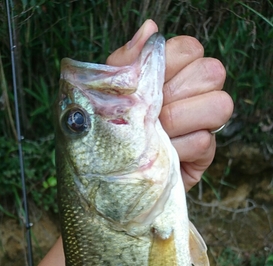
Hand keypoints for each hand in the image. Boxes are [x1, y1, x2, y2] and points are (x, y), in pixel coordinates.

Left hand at [107, 20, 233, 191]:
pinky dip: (177, 148)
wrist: (110, 172)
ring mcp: (205, 123)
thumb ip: (127, 62)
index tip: (147, 81)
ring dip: (181, 119)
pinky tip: (160, 154)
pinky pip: (203, 141)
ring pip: (218, 105)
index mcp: (174, 70)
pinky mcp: (205, 153)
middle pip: (211, 73)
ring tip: (158, 132)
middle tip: (151, 111)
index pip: (190, 49)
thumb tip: (150, 29)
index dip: (170, 62)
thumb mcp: (111, 92)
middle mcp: (196, 92)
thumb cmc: (112, 127)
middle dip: (175, 93)